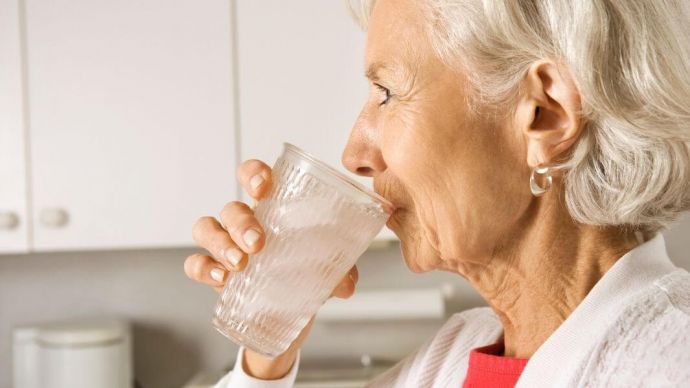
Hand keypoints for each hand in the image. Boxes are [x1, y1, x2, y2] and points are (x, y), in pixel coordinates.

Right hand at [184, 159, 358, 379]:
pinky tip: (221, 278)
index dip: (252, 173)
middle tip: (257, 243)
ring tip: (239, 263)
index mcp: (271, 208)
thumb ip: (338, 271)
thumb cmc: (305, 274)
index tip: (262, 186)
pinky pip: (195, 263)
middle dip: (240, 222)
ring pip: (207, 229)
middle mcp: (244, 222)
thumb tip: (346, 283)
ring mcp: (225, 246)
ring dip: (221, 243)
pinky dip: (203, 267)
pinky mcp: (214, 273)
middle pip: (231, 208)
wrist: (291, 314)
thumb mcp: (326, 270)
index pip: (253, 176)